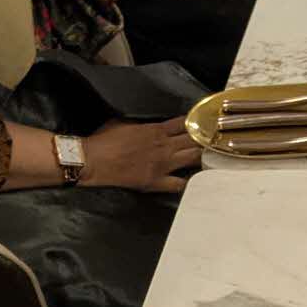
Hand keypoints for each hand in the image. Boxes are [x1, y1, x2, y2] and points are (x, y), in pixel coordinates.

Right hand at [80, 118, 202, 193]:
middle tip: (214, 139)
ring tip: (211, 157)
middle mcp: (163, 145)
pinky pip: (178, 183)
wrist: (92, 160)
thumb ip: (141, 124)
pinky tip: (193, 181)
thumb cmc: (104, 140)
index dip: (196, 122)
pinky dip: (188, 182)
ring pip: (191, 158)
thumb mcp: (123, 122)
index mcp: (156, 129)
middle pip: (194, 139)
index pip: (184, 123)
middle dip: (205, 138)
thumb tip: (146, 124)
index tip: (205, 123)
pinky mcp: (155, 181)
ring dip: (201, 156)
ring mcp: (162, 164)